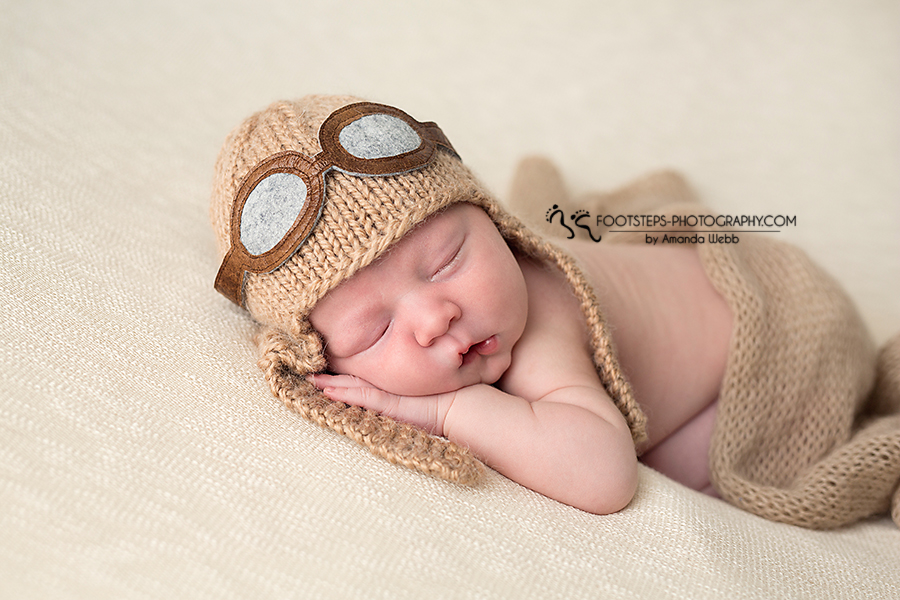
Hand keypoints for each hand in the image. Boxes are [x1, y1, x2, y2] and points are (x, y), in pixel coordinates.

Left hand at [307, 373, 455, 435]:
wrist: (464, 406)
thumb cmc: (451, 402)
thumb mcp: (427, 398)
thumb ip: (414, 397)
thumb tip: (406, 397)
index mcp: (395, 385)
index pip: (364, 378)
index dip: (344, 374)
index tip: (325, 371)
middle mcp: (390, 386)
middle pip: (354, 379)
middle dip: (331, 376)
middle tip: (308, 373)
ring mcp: (390, 394)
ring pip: (353, 386)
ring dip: (330, 385)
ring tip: (310, 381)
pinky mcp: (391, 403)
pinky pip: (362, 397)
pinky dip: (344, 394)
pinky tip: (328, 391)